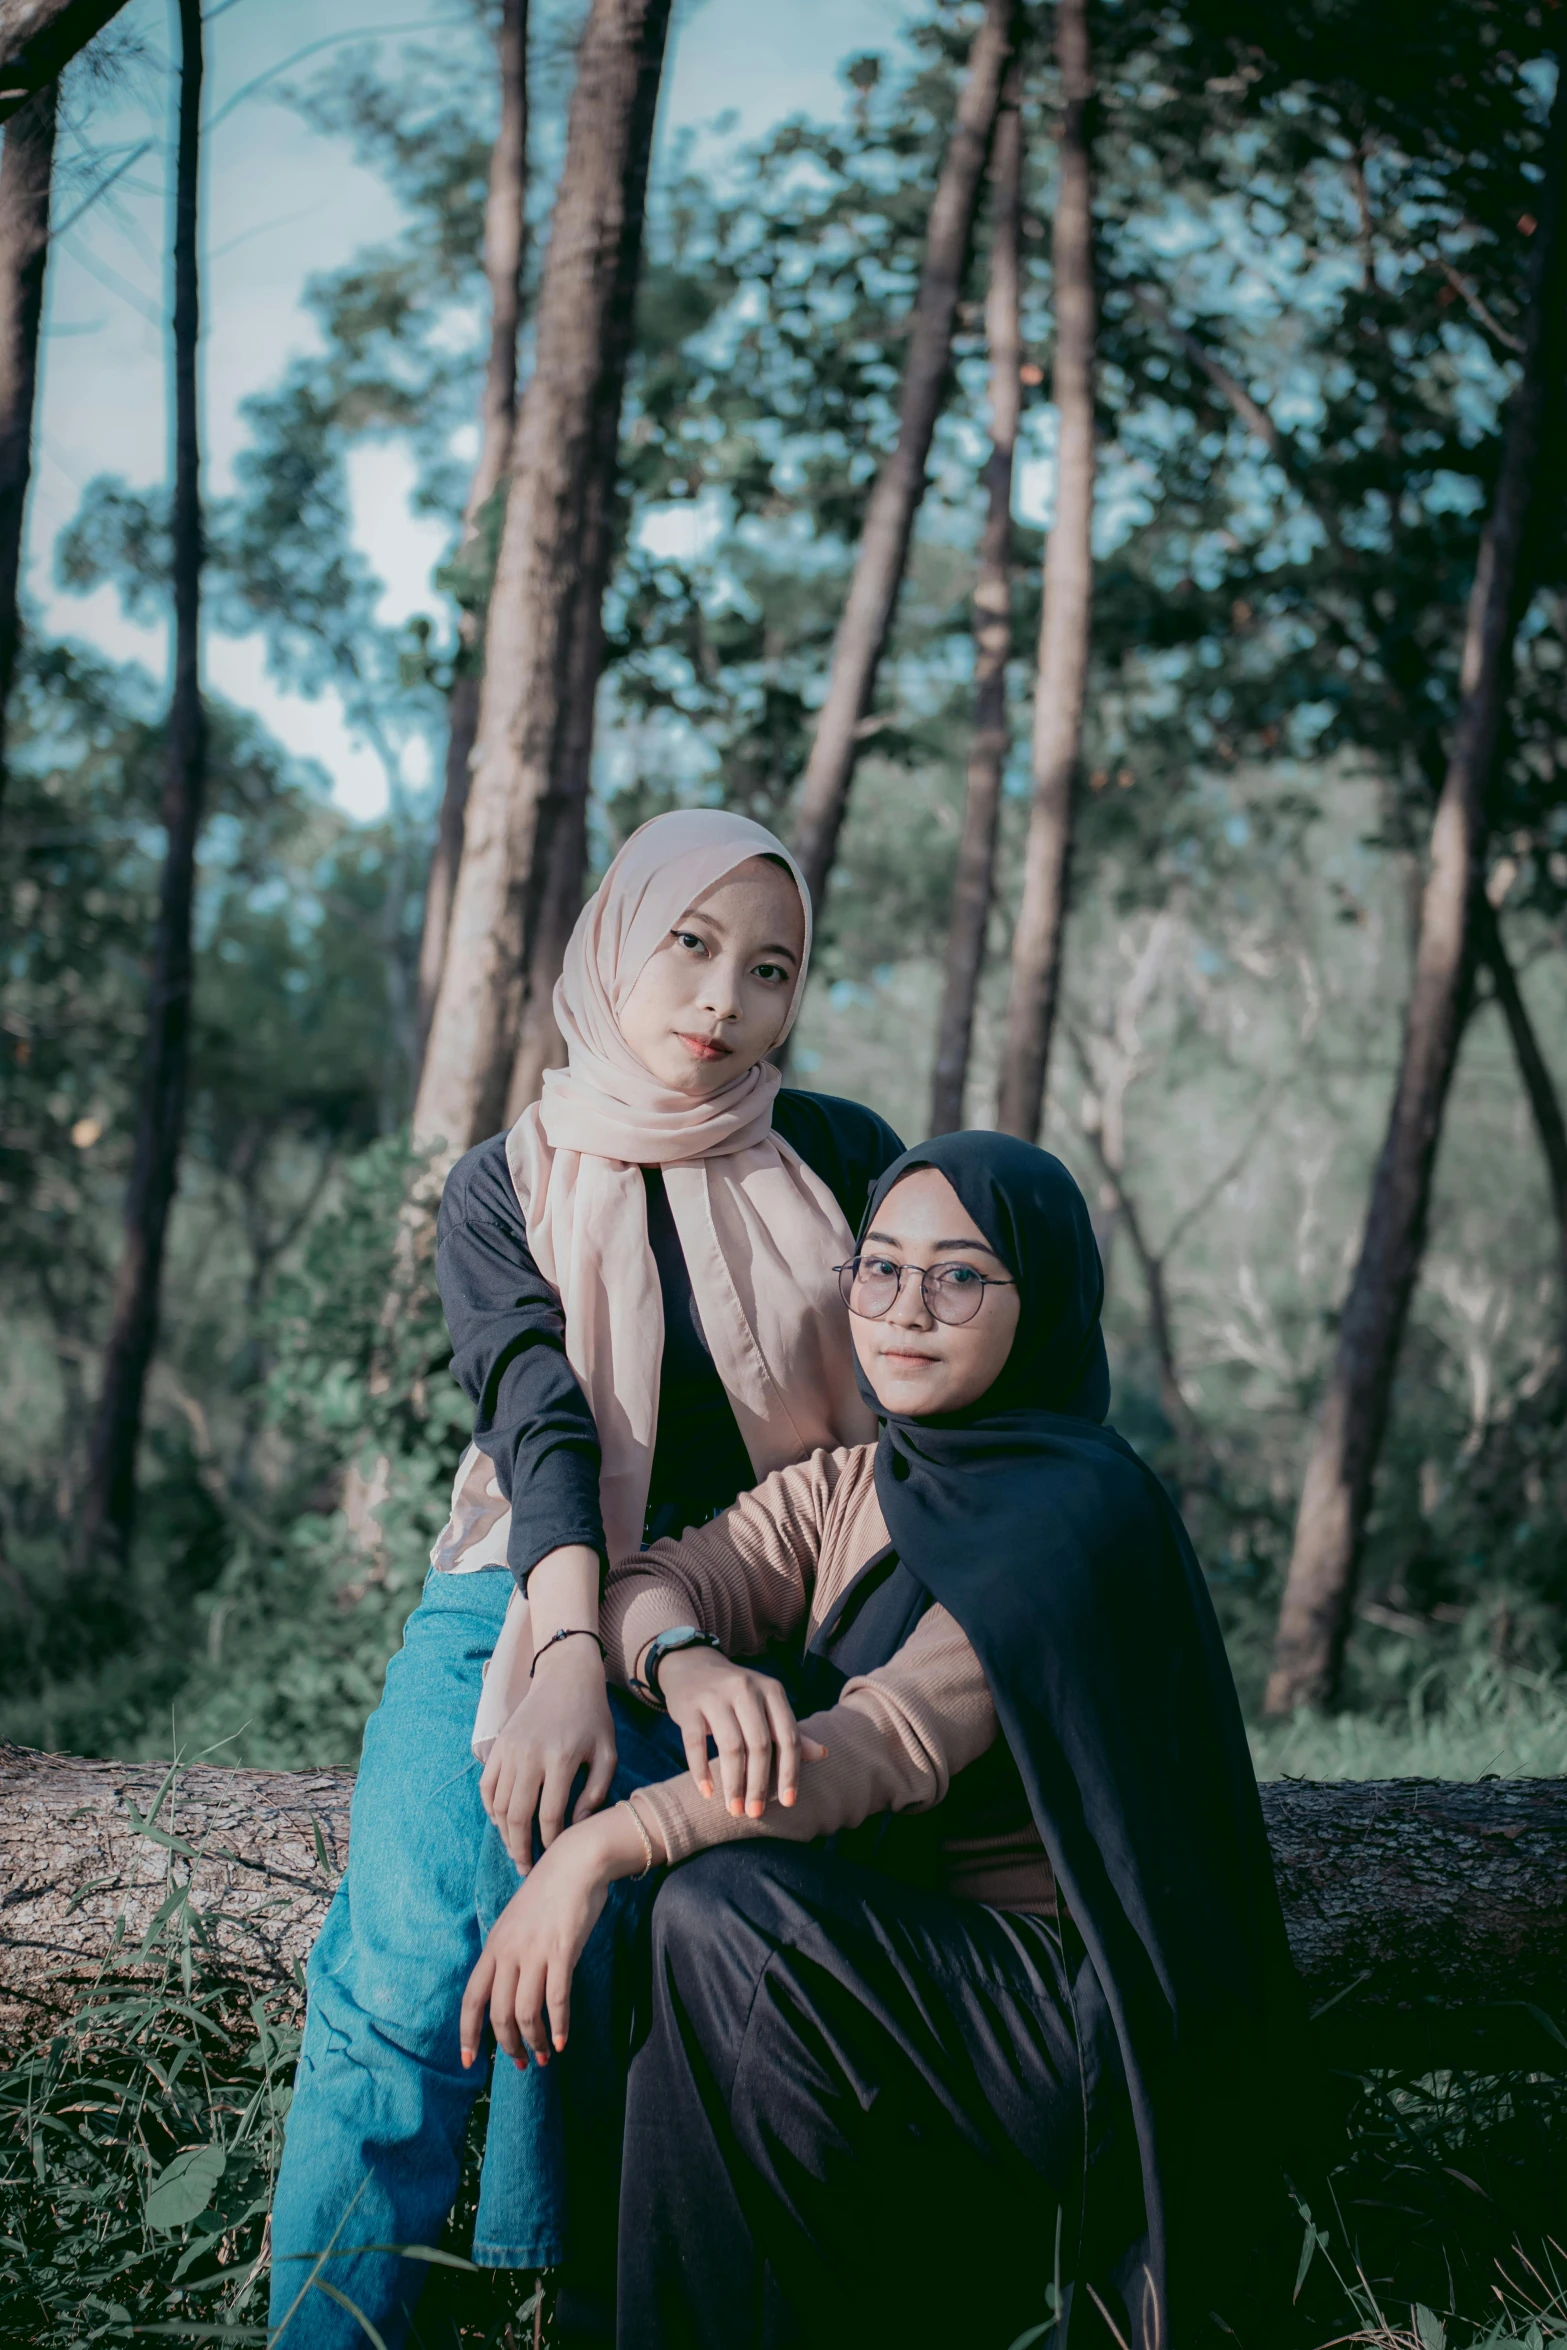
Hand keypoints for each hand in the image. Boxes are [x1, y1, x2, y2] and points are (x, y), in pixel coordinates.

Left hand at [460, 1804, 650, 2067]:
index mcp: (494, 1945)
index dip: (468, 2033)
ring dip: (533, 2041)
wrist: (575, 1862)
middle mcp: (509, 1952)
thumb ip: (509, 1952)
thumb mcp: (516, 1921)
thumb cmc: (549, 1893)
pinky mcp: (561, 1951)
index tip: (469, 2061)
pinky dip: (557, 2026)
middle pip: (498, 2013)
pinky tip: (561, 2041)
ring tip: (544, 2056)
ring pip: (525, 2012)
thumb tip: (508, 1988)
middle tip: (520, 2064)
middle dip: (508, 2046)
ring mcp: (534, 1952)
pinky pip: (556, 2000)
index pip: (472, 1998)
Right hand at [480, 1637, 615, 1873]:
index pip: (550, 1815)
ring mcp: (510, 1750)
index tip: (553, 1856)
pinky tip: (501, 1823)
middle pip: (518, 1816)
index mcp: (562, 1759)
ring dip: (504, 1832)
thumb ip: (596, 1792)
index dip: (551, 1842)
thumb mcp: (607, 1753)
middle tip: (526, 1868)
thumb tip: (577, 1826)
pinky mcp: (498, 1745)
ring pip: (498, 1804)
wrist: (566, 1676)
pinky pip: (486, 1785)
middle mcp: (531, 1756)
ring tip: (515, 1849)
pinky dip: (490, 1808)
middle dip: (520, 1848)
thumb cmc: (592, 1716)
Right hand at [655, 1646, 825, 1818]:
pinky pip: (695, 1743)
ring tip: (734, 1809)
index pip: (788, 1736)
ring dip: (733, 1783)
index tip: (788, 1803)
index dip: (790, 1772)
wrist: (693, 1667)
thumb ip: (790, 1731)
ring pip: (730, 1746)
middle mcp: (746, 1689)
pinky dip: (701, 1771)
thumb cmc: (736, 1695)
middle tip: (755, 1812)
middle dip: (758, 1784)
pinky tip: (707, 1792)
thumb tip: (823, 1754)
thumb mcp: (766, 1706)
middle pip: (759, 1744)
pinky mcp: (688, 1705)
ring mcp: (715, 1695)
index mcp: (771, 1690)